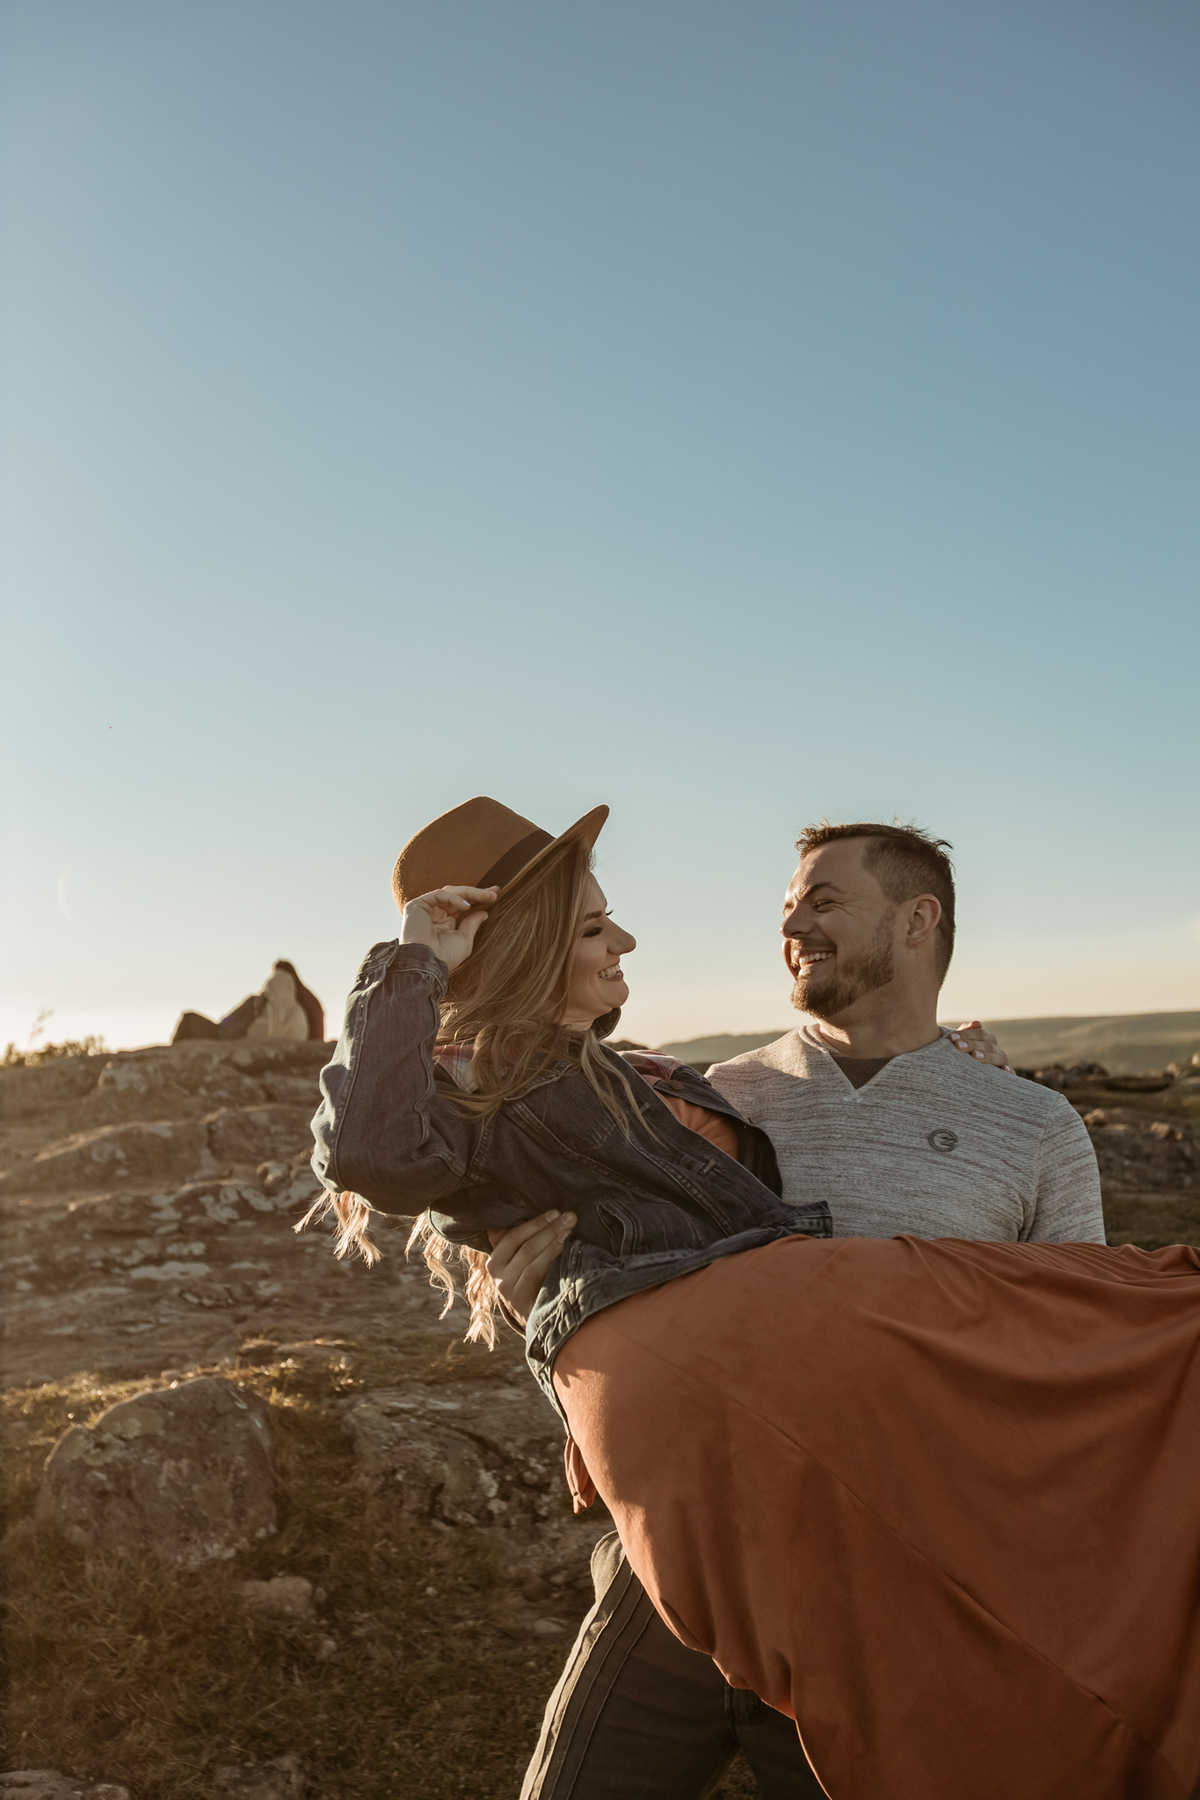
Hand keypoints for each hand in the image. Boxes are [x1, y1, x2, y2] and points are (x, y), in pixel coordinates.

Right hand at [400, 884, 498, 972]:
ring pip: (450, 892)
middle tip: (495, 892)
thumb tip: (484, 912)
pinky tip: (467, 906)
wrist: (428, 964)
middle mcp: (435, 914)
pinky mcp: (416, 906)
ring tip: (487, 897)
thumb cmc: (445, 957)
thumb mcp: (464, 939)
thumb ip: (472, 924)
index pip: (462, 905)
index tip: (495, 895)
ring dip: (470, 893)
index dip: (478, 898)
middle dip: (477, 893)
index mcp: (445, 923)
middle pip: (457, 896)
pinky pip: (439, 895)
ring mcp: (425, 909)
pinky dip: (454, 898)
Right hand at [486, 1210, 575, 1324]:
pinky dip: (550, 1259)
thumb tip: (530, 1211)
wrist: (534, 1315)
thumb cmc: (530, 1280)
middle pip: (524, 1245)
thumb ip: (519, 1239)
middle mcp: (496, 1274)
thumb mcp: (520, 1260)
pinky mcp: (519, 1301)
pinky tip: (565, 1251)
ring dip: (552, 1242)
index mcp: (494, 1259)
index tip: (556, 1212)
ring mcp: (507, 1289)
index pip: (513, 1235)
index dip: (535, 1223)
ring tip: (569, 1231)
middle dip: (549, 1229)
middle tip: (569, 1217)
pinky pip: (535, 1273)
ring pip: (530, 1258)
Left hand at [949, 1021, 1011, 1071]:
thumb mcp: (960, 1042)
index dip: (966, 1034)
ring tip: (974, 1056)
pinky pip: (1010, 1073)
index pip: (979, 1033)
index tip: (952, 1037)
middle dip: (972, 1044)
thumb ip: (966, 1031)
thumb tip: (976, 1023)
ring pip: (999, 1057)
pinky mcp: (1004, 1074)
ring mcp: (1000, 1061)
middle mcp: (995, 1048)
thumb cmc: (959, 1053)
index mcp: (986, 1038)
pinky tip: (1003, 1069)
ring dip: (987, 1056)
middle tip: (958, 1046)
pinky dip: (1009, 1071)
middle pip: (987, 1044)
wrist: (959, 1071)